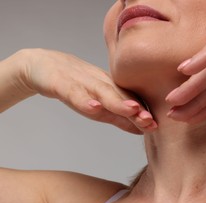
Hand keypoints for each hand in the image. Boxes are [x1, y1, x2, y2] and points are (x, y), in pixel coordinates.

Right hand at [18, 49, 156, 133]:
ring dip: (117, 101)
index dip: (144, 113)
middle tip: (151, 120)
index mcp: (111, 89)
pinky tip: (93, 107)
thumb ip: (119, 117)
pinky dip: (84, 100)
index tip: (158, 126)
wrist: (43, 64)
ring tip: (132, 110)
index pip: (130, 101)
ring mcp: (82, 83)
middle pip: (121, 96)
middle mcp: (100, 84)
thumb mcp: (99, 104)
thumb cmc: (77, 85)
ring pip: (102, 92)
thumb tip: (142, 131)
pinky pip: (74, 92)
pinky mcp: (61, 83)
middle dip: (137, 109)